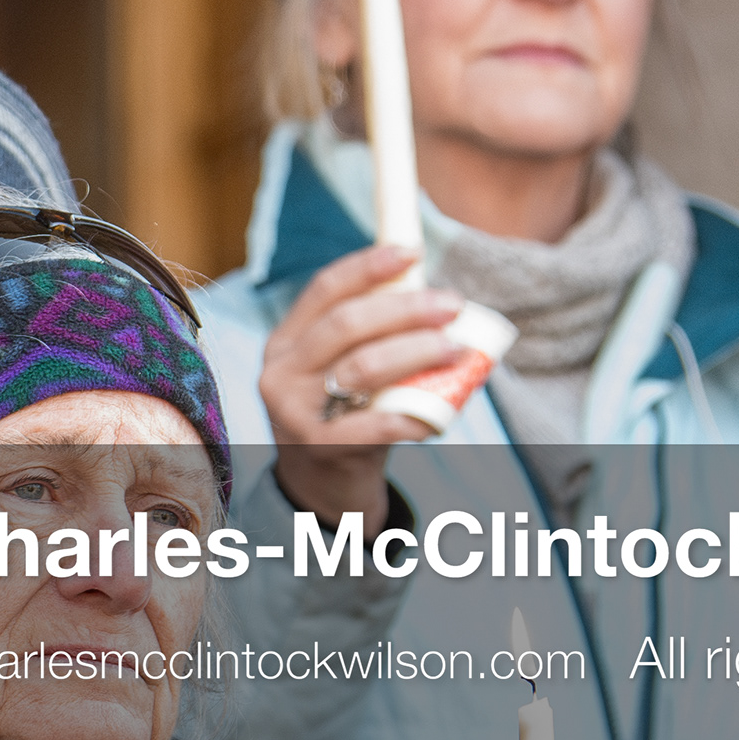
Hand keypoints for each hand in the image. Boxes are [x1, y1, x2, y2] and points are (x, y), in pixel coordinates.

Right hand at [255, 243, 471, 528]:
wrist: (321, 487)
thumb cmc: (346, 415)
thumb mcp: (341, 370)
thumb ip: (370, 336)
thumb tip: (431, 291)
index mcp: (287, 343)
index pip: (324, 291)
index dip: (368, 267)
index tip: (413, 252)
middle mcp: (282, 372)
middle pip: (346, 324)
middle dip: (405, 308)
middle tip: (453, 304)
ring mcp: (295, 412)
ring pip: (361, 368)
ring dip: (416, 353)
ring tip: (456, 350)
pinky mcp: (318, 448)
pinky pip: (371, 425)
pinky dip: (409, 416)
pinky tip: (436, 415)